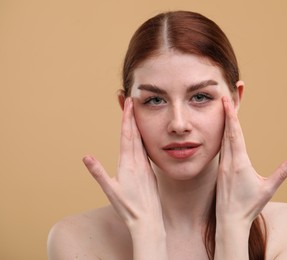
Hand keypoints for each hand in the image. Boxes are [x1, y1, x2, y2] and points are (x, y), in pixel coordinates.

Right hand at [82, 97, 163, 230]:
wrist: (148, 219)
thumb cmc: (128, 207)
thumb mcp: (110, 190)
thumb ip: (98, 172)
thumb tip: (86, 156)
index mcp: (129, 163)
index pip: (127, 135)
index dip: (127, 118)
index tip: (128, 103)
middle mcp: (139, 161)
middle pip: (135, 134)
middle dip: (132, 116)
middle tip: (131, 100)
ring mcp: (146, 165)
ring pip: (141, 141)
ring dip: (137, 125)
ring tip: (135, 113)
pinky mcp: (150, 170)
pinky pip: (145, 150)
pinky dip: (142, 139)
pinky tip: (142, 136)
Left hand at [216, 96, 286, 225]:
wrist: (229, 220)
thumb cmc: (249, 206)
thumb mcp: (268, 189)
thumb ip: (282, 173)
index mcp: (239, 162)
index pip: (234, 133)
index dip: (231, 115)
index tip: (227, 100)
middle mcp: (228, 160)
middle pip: (227, 130)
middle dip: (228, 110)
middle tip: (227, 93)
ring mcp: (222, 164)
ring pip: (223, 137)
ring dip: (225, 120)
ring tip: (225, 104)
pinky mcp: (220, 168)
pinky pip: (221, 146)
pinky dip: (223, 133)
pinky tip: (224, 128)